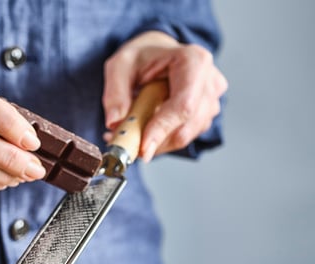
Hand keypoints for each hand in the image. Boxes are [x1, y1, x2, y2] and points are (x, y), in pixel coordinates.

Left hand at [102, 31, 227, 160]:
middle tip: (125, 144)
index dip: (162, 130)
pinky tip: (145, 130)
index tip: (142, 149)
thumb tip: (114, 123)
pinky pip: (182, 138)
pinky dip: (160, 141)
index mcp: (193, 61)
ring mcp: (211, 101)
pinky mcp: (205, 117)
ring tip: (130, 131)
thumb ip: (115, 94)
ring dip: (154, 143)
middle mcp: (209, 82)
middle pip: (184, 128)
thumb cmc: (142, 57)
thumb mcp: (119, 66)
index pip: (183, 106)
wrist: (158, 54)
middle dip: (153, 141)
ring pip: (183, 137)